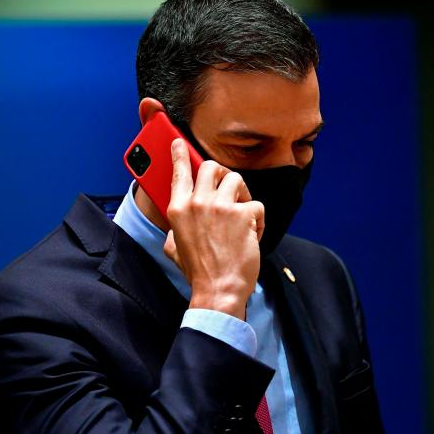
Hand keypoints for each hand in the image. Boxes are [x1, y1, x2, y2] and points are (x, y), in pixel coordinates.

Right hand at [163, 138, 264, 319]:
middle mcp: (197, 203)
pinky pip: (256, 205)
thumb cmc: (199, 272)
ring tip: (242, 215)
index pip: (179, 173)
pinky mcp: (243, 215)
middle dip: (223, 174)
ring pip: (237, 180)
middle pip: (212, 167)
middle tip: (229, 189)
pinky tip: (253, 235)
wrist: (218, 290)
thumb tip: (180, 222)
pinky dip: (258, 220)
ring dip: (243, 195)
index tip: (180, 143)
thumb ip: (176, 228)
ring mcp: (221, 207)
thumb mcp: (174, 247)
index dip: (180, 155)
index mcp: (178, 210)